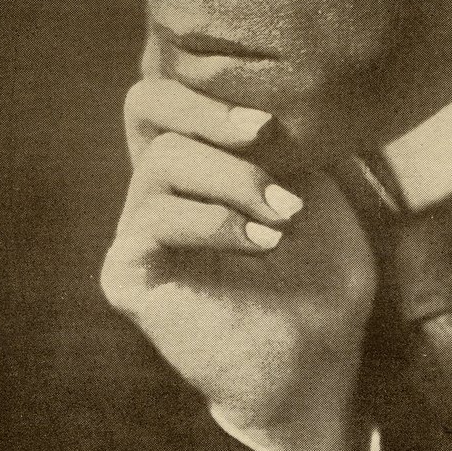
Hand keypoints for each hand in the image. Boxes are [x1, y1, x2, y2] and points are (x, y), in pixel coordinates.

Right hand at [100, 79, 377, 450]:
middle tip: (263, 132)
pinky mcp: (130, 274)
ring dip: (234, 179)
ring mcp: (139, 231)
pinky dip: (214, 221)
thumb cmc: (322, 281)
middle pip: (144, 105)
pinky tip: (261, 243)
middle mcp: (160, 191)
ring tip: (282, 216)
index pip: (170, 94)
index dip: (208, 87)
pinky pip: (152, 220)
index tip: (271, 117)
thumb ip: (287, 143)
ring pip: (161, 161)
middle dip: (208, 111)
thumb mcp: (319, 191)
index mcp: (199, 166)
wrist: (316, 363)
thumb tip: (273, 97)